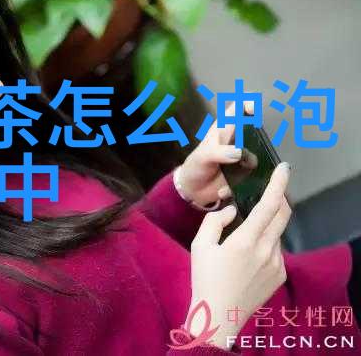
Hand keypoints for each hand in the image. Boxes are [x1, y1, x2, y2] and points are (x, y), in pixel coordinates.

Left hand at [177, 101, 257, 207]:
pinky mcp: (245, 174)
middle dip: (258, 140)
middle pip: (254, 132)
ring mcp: (242, 157)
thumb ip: (218, 152)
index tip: (254, 109)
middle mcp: (236, 141)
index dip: (247, 104)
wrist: (193, 191)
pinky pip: (251, 176)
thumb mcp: (202, 157)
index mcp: (223, 130)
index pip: (237, 110)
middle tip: (245, 155)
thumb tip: (239, 153)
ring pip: (256, 156)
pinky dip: (238, 184)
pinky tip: (222, 190)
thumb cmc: (195, 167)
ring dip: (246, 167)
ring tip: (229, 175)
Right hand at [186, 162, 291, 349]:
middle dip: (280, 197)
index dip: (278, 183)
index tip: (283, 167)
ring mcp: (276, 264)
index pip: (269, 205)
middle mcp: (266, 250)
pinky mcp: (279, 275)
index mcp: (245, 240)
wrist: (219, 315)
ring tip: (245, 235)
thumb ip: (215, 221)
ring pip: (277, 233)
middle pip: (283, 214)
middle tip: (270, 189)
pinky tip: (248, 256)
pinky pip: (276, 250)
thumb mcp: (199, 245)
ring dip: (267, 224)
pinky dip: (266, 243)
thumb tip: (232, 210)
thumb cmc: (204, 278)